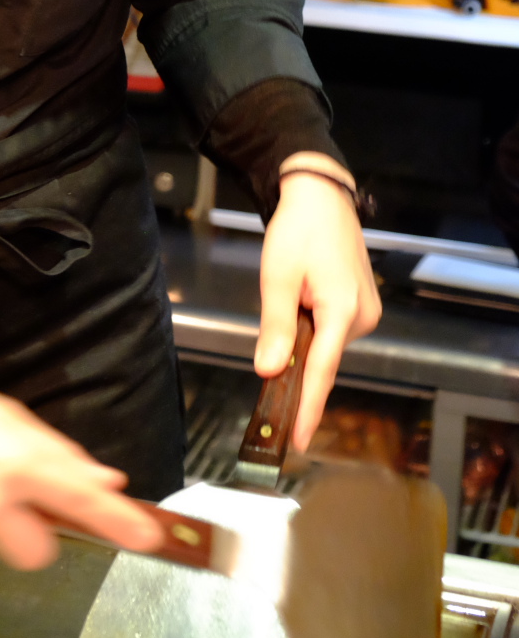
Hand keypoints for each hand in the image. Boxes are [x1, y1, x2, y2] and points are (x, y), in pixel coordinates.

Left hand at [254, 160, 380, 450]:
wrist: (321, 198)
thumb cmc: (298, 231)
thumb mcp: (277, 278)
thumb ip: (275, 327)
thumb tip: (269, 371)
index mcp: (343, 311)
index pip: (322, 371)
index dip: (308, 408)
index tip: (297, 439)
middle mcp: (363, 317)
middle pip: (323, 358)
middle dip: (297, 363)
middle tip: (270, 345)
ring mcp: (367, 311)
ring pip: (326, 344)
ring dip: (304, 338)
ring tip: (288, 294)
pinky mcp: (363, 305)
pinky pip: (333, 330)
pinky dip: (314, 328)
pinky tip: (301, 300)